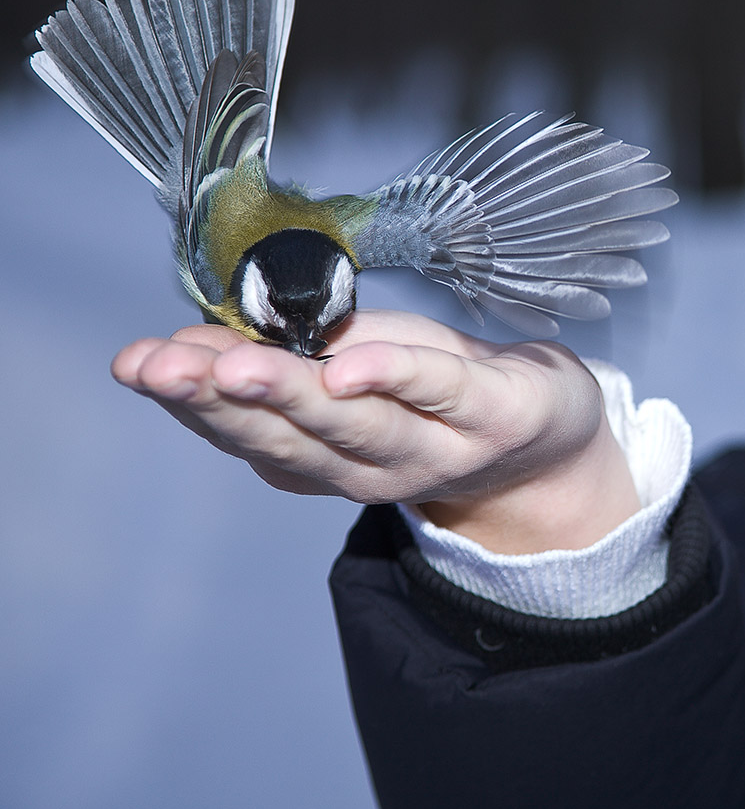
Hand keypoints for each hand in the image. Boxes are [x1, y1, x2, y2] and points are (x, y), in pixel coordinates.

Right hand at [110, 309, 640, 553]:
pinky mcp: (495, 413)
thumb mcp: (343, 364)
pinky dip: (395, 378)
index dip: (189, 400)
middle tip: (164, 367)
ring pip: (357, 426)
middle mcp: (371, 466)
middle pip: (292, 437)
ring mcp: (436, 447)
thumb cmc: (430, 389)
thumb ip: (271, 362)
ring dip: (294, 395)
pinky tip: (352, 368)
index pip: (248, 430)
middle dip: (223, 400)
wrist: (545, 432)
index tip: (135, 363)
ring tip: (238, 366)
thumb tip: (180, 343)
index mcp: (324, 452)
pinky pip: (441, 392)